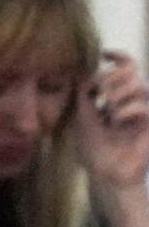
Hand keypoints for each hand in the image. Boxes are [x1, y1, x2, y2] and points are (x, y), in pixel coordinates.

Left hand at [77, 52, 148, 219]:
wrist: (107, 173)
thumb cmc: (94, 149)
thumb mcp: (83, 118)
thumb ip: (85, 95)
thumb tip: (83, 72)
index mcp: (117, 97)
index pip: (125, 69)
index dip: (118, 57)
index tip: (104, 53)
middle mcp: (132, 100)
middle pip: (132, 71)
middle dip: (113, 77)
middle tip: (101, 93)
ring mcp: (143, 110)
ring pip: (138, 84)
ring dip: (118, 94)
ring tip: (108, 111)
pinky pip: (142, 105)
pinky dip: (126, 110)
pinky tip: (117, 121)